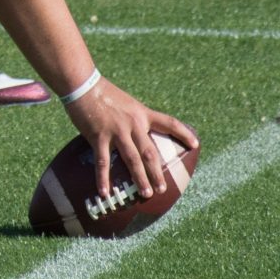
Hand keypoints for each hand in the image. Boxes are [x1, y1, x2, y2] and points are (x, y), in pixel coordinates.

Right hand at [66, 77, 198, 202]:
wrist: (83, 84)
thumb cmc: (103, 92)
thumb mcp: (126, 103)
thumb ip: (133, 118)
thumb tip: (136, 133)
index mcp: (142, 114)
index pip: (168, 123)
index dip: (183, 133)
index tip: (196, 144)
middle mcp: (133, 124)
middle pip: (150, 152)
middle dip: (157, 173)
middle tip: (162, 189)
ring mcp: (116, 131)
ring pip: (132, 160)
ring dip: (140, 179)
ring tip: (146, 194)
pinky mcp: (98, 137)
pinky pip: (103, 162)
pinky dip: (103, 179)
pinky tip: (105, 192)